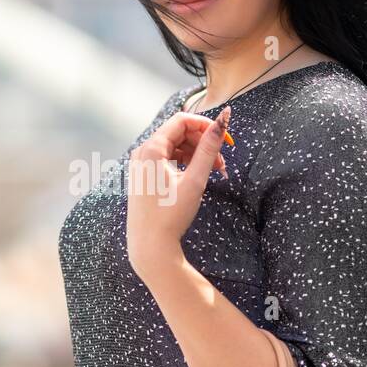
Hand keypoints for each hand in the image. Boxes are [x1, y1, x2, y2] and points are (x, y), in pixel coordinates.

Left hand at [126, 105, 230, 279]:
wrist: (150, 246)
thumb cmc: (170, 216)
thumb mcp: (195, 180)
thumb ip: (209, 149)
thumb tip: (223, 120)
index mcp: (151, 149)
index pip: (182, 121)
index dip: (206, 126)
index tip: (225, 140)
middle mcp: (142, 152)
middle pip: (178, 133)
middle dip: (203, 143)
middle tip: (223, 162)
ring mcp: (140, 164)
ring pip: (174, 147)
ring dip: (196, 154)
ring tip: (215, 172)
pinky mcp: (143, 176)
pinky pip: (166, 159)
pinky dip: (184, 163)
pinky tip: (197, 176)